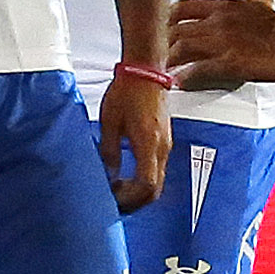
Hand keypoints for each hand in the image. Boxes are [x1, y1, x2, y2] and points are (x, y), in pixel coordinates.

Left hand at [95, 68, 171, 211]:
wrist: (146, 70)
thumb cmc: (127, 91)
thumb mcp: (109, 122)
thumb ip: (109, 152)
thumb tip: (108, 175)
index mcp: (149, 143)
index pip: (147, 186)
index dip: (131, 199)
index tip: (113, 198)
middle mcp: (162, 147)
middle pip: (156, 190)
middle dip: (136, 202)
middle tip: (115, 203)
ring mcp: (166, 145)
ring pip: (158, 181)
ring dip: (139, 191)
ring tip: (118, 190)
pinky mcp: (164, 140)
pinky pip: (158, 169)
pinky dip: (144, 180)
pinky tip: (127, 176)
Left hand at [169, 0, 274, 91]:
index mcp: (221, 6)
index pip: (181, 7)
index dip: (165, 19)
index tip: (159, 30)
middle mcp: (215, 23)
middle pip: (174, 31)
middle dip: (160, 45)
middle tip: (152, 58)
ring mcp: (220, 43)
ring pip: (180, 50)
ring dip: (167, 62)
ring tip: (160, 74)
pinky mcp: (228, 63)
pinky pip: (198, 70)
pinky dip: (185, 77)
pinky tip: (178, 84)